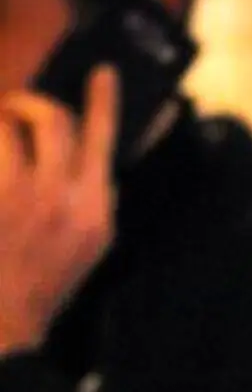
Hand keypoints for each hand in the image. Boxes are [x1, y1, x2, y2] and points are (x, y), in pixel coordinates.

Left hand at [0, 67, 118, 355]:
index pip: (103, 140)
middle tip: (17, 110)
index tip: (102, 72)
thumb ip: (94, 202)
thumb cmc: (46, 282)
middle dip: (31, 104)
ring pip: (8, 128)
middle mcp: (62, 197)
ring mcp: (20, 195)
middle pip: (54, 120)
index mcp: (95, 209)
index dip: (103, 101)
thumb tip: (93, 163)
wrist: (7, 320)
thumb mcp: (90, 246)